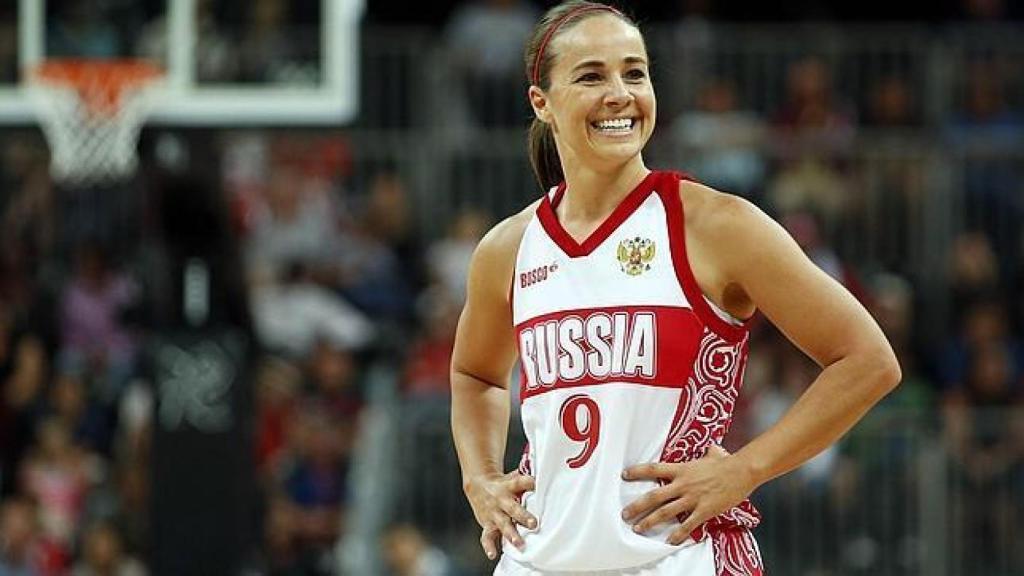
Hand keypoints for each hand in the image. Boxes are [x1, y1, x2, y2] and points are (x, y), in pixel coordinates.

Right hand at [464, 471, 536, 559]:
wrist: (478, 485)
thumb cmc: (504, 484)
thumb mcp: (514, 478)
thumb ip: (528, 482)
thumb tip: (550, 479)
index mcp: (510, 486)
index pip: (521, 482)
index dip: (531, 483)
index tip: (539, 484)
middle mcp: (501, 500)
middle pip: (513, 508)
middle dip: (523, 517)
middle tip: (534, 524)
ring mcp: (494, 513)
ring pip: (502, 524)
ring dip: (510, 534)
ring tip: (518, 543)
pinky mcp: (487, 524)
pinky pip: (487, 536)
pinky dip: (489, 546)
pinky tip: (493, 554)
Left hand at [620, 446, 756, 544]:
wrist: (742, 471)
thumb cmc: (727, 462)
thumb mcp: (713, 454)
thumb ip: (708, 452)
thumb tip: (712, 448)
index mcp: (682, 469)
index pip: (654, 469)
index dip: (637, 472)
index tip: (624, 475)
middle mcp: (683, 484)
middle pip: (654, 496)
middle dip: (637, 506)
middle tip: (624, 514)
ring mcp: (692, 498)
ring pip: (665, 512)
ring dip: (650, 521)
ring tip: (638, 528)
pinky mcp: (704, 510)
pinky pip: (687, 525)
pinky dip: (677, 534)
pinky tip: (669, 541)